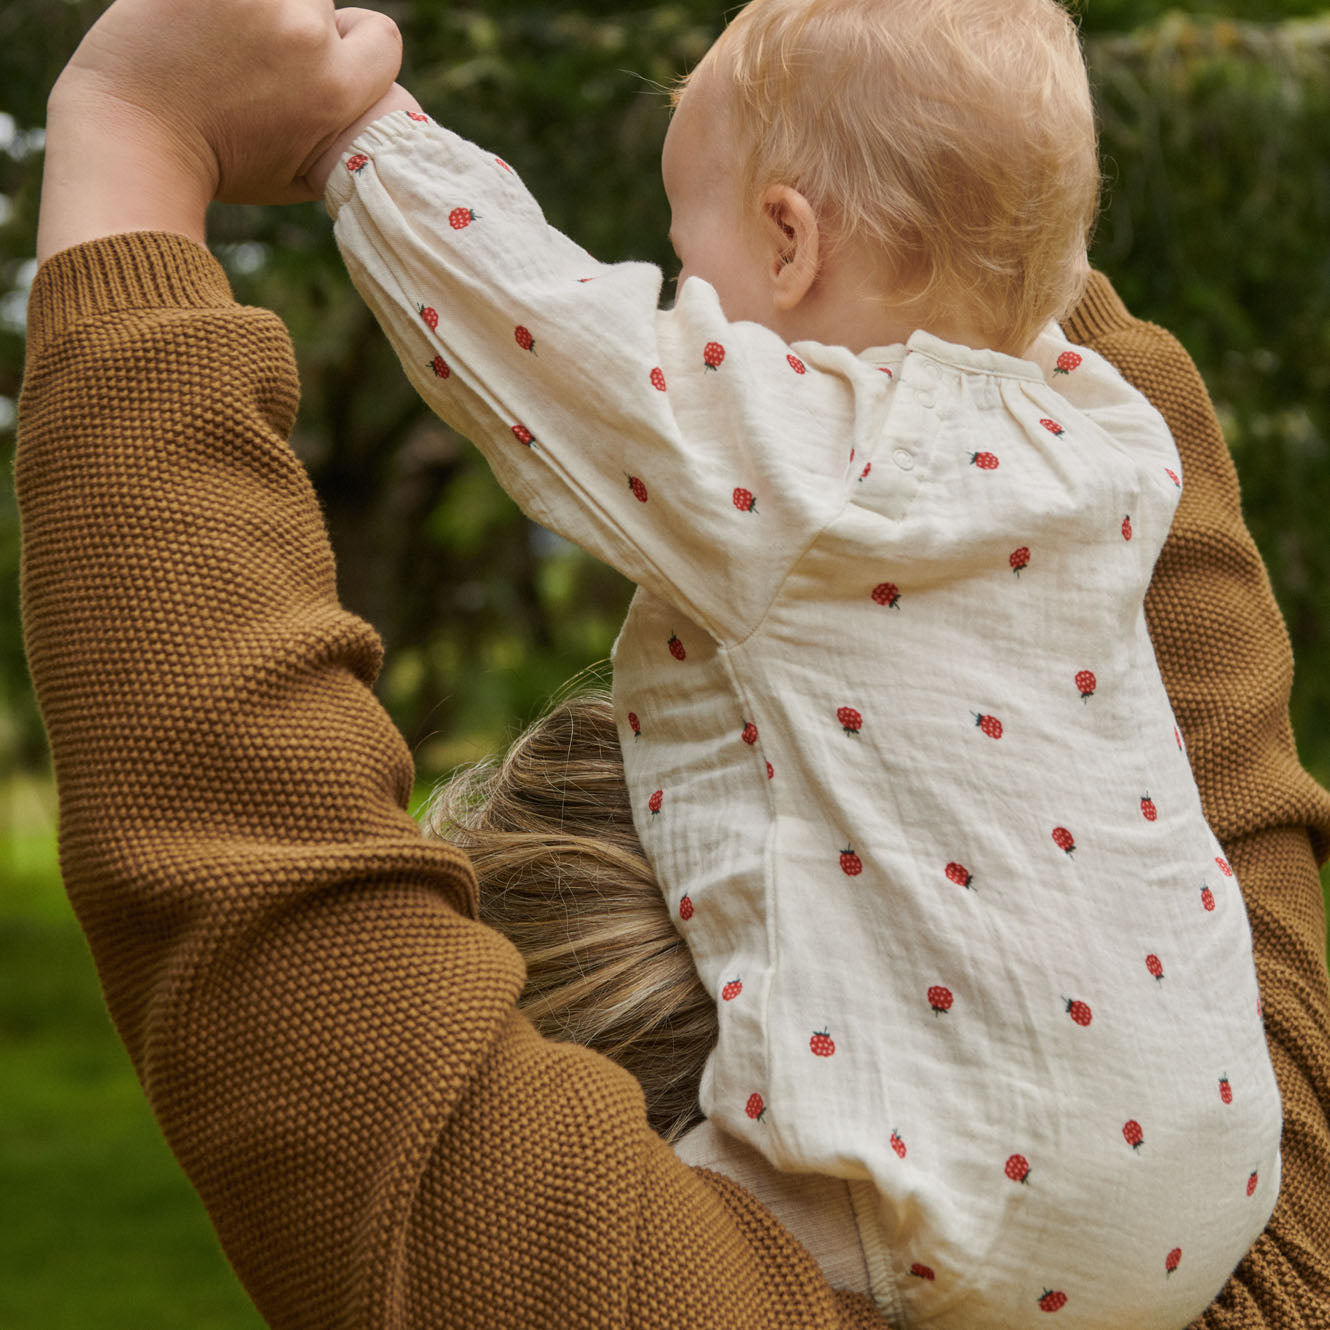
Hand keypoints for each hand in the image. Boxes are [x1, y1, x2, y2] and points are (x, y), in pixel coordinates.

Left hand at [50, 0, 402, 205]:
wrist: (135, 141)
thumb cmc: (219, 168)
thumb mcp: (301, 176)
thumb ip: (344, 137)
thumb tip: (380, 113)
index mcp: (336, 92)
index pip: (383, 36)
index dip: (353, 43)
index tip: (316, 58)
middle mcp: (306, 38)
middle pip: (320, 3)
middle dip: (294, 22)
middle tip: (248, 56)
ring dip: (253, 6)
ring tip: (217, 40)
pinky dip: (213, 0)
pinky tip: (195, 21)